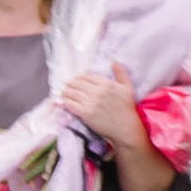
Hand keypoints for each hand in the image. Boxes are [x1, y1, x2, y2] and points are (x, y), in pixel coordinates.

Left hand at [58, 61, 175, 190]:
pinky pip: (70, 104)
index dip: (80, 78)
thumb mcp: (128, 88)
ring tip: (63, 93)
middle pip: (77, 84)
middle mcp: (97, 91)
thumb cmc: (127, 109)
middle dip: (70, 84)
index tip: (77, 81)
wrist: (125, 129)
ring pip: (72, 93)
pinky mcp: (85, 113)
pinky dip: (65, 102)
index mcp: (106, 84)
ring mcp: (90, 102)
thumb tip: (113, 62)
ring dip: (65, 92)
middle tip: (67, 86)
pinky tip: (63, 101)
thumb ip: (121, 74)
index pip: (87, 77)